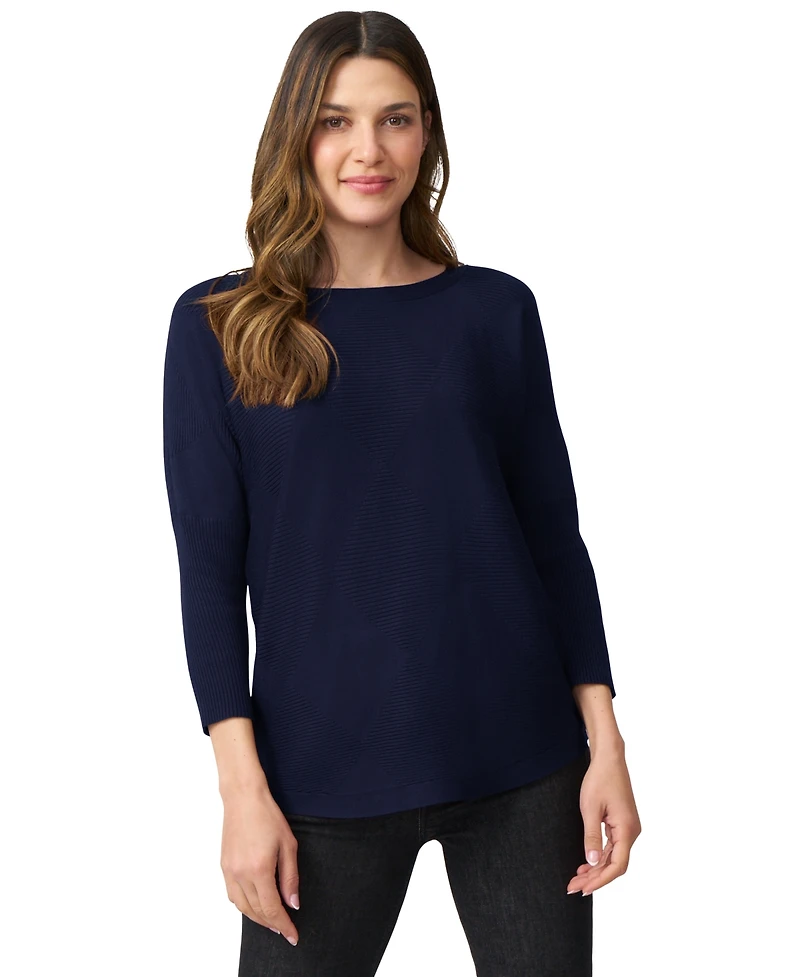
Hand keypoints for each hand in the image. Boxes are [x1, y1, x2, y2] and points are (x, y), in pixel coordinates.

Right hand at [220, 784, 300, 945]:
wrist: (243, 798)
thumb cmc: (268, 816)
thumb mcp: (288, 845)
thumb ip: (290, 877)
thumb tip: (293, 904)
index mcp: (259, 869)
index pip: (272, 909)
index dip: (284, 925)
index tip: (293, 935)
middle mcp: (241, 874)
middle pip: (256, 912)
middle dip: (272, 924)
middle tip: (286, 929)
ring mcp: (229, 871)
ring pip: (242, 907)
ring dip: (257, 918)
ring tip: (272, 921)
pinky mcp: (224, 866)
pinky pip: (232, 896)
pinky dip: (244, 906)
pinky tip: (255, 904)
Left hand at [567, 743, 640, 895]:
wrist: (609, 759)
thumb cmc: (599, 780)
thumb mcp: (590, 809)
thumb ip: (592, 837)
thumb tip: (593, 861)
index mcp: (627, 830)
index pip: (617, 865)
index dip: (601, 880)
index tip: (584, 889)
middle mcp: (632, 832)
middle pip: (615, 864)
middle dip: (595, 877)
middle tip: (573, 886)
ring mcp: (628, 828)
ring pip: (614, 857)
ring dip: (596, 868)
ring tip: (577, 878)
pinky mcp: (623, 824)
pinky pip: (613, 847)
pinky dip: (600, 856)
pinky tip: (587, 863)